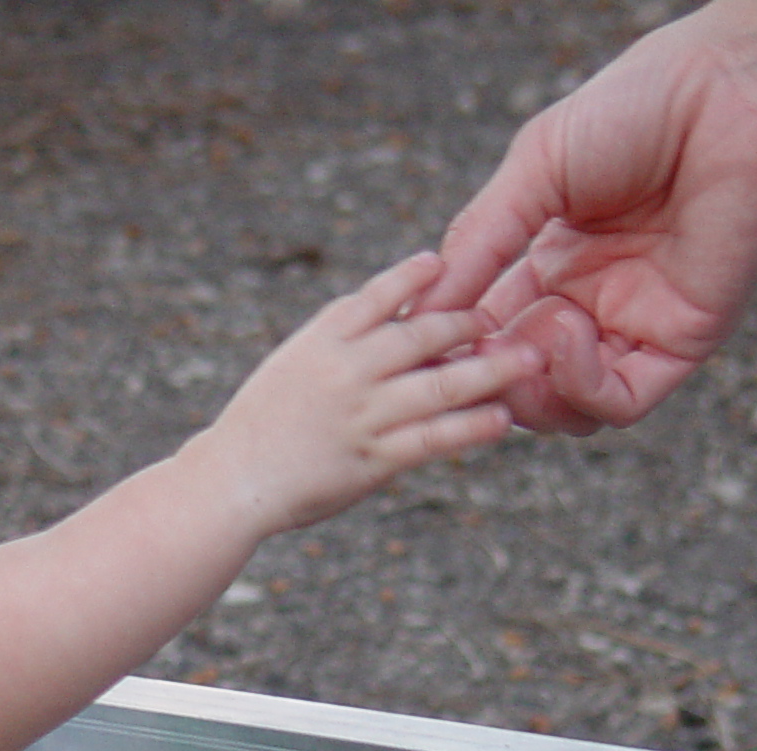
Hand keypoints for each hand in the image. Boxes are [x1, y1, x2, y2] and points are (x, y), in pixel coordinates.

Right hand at [200, 253, 542, 532]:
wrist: (230, 480)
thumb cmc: (260, 425)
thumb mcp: (291, 365)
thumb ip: (339, 342)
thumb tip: (394, 321)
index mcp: (321, 339)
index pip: (379, 294)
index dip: (415, 276)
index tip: (444, 264)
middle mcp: (346, 370)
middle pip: (422, 334)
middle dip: (467, 323)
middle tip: (502, 318)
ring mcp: (362, 414)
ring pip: (441, 384)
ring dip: (490, 371)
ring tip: (526, 360)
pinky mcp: (373, 459)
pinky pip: (434, 438)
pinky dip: (471, 427)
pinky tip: (501, 420)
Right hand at [422, 17, 756, 432]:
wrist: (727, 91)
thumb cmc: (635, 109)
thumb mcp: (533, 173)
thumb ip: (479, 242)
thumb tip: (419, 313)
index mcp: (555, 264)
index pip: (490, 333)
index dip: (455, 346)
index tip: (421, 338)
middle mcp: (595, 302)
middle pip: (522, 383)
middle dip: (486, 380)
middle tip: (466, 357)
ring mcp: (638, 325)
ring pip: (567, 410)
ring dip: (529, 393)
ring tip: (520, 346)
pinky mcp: (683, 340)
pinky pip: (619, 401)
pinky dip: (580, 386)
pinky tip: (566, 336)